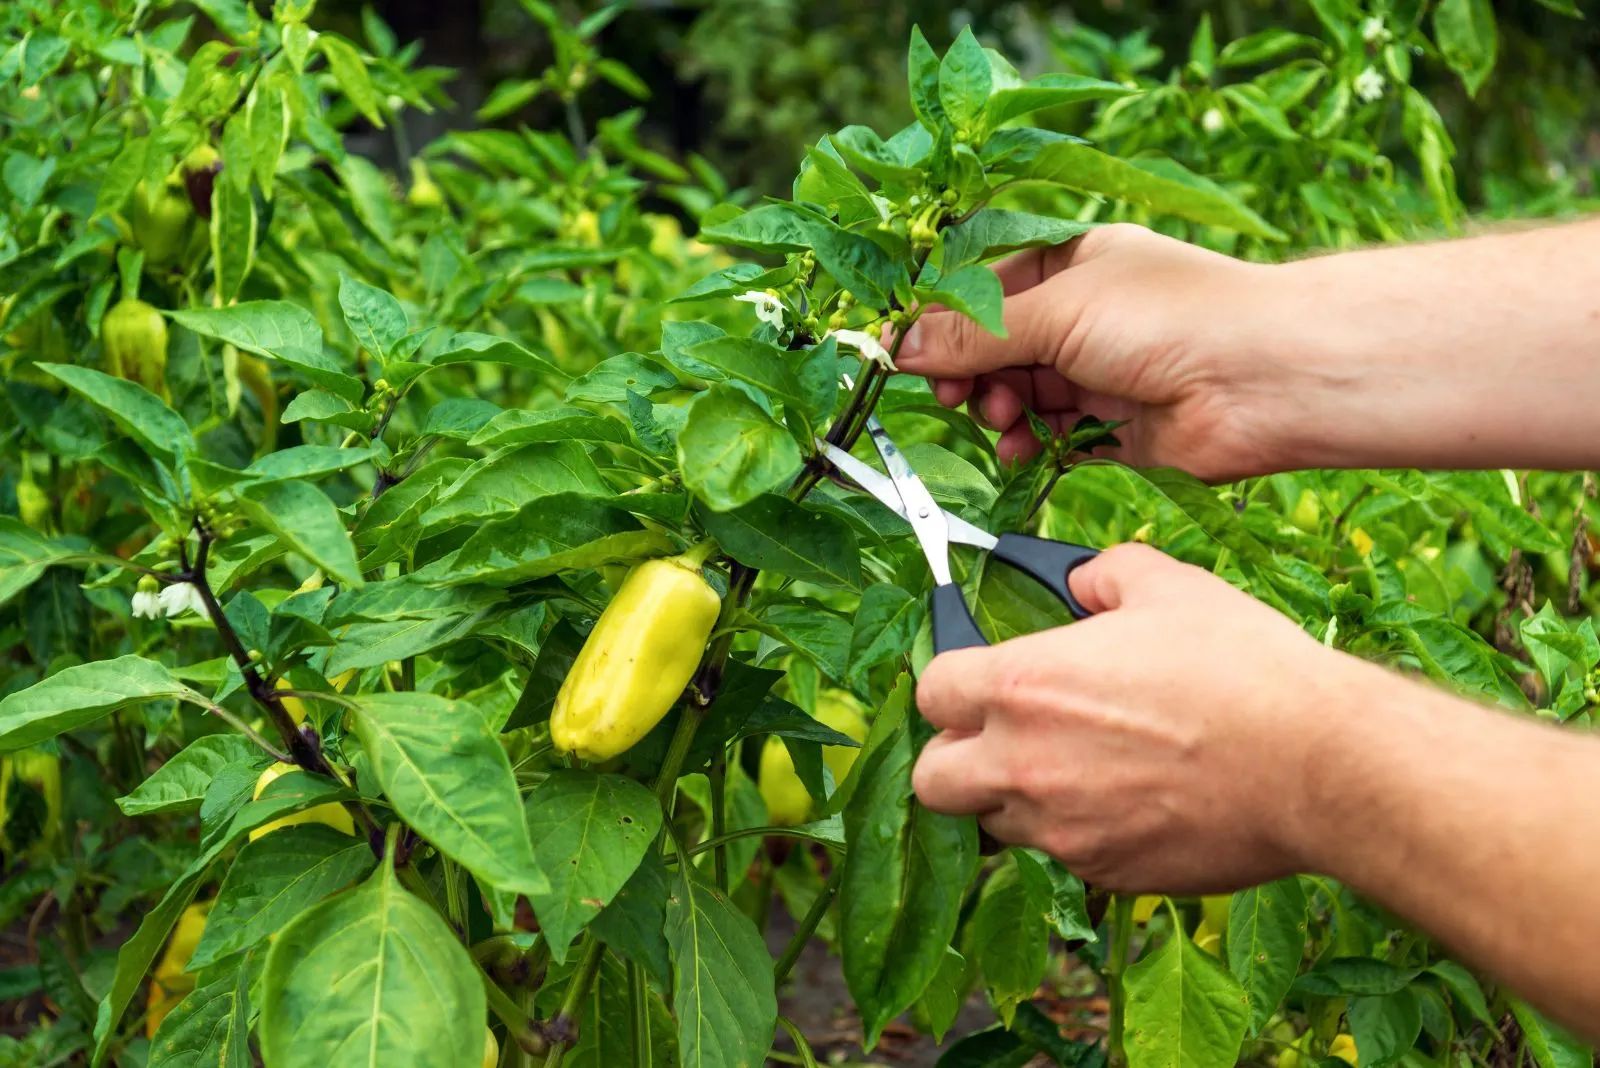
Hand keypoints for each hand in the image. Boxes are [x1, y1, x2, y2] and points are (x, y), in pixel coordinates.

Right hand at [897, 224, 1291, 479]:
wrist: (1264, 379)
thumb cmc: (1168, 317)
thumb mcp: (1056, 310)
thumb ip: (974, 334)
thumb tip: (898, 345)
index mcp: (1072, 263)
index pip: (985, 288)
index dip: (944, 321)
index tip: (906, 352)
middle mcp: (1084, 315)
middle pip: (996, 346)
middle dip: (969, 373)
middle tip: (951, 395)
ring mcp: (1098, 373)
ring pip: (1018, 395)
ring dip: (998, 411)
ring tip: (1004, 420)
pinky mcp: (1112, 428)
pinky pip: (1049, 438)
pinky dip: (1028, 446)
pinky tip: (1022, 451)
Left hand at [911, 543, 1364, 893]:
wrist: (1316, 765)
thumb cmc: (1241, 668)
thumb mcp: (1167, 586)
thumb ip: (1101, 576)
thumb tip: (1079, 582)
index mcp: (1022, 687)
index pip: (931, 693)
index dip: (951, 684)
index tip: (979, 679)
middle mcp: (1023, 766)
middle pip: (932, 780)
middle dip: (955, 758)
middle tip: (1001, 738)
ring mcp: (1062, 830)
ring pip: (998, 824)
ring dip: (1018, 798)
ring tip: (1079, 769)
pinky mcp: (1107, 873)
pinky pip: (1066, 856)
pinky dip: (1081, 833)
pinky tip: (1134, 801)